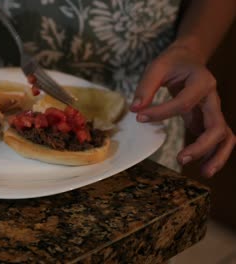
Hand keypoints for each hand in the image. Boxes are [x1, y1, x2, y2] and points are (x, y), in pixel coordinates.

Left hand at [130, 42, 234, 177]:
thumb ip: (146, 87)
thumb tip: (135, 109)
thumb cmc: (173, 63)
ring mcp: (214, 111)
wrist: (189, 58)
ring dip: (216, 155)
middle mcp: (213, 98)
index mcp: (202, 82)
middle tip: (180, 159)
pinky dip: (212, 154)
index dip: (162, 113)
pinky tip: (201, 167)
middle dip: (202, 146)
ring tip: (204, 173)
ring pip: (225, 136)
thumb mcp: (157, 67)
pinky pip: (217, 139)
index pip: (184, 103)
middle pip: (217, 126)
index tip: (140, 117)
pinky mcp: (208, 120)